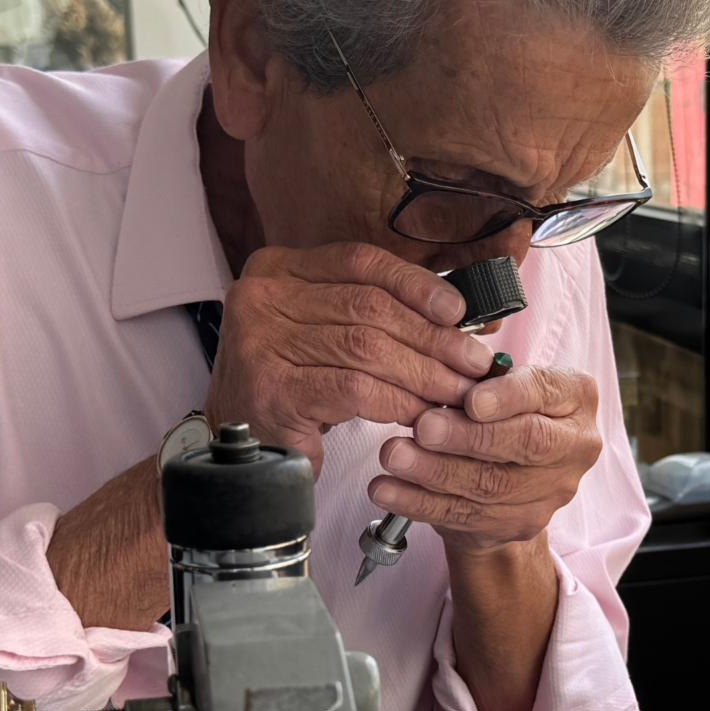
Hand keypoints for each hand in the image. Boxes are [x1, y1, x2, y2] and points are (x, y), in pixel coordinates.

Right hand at [207, 243, 496, 469]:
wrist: (236, 448)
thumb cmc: (293, 385)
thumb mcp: (324, 331)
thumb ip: (373, 312)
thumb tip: (456, 315)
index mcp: (278, 268)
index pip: (360, 261)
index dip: (416, 284)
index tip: (458, 311)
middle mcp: (261, 297)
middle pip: (368, 307)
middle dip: (431, 337)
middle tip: (473, 363)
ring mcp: (260, 342)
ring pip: (366, 348)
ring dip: (423, 373)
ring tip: (457, 391)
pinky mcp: (270, 389)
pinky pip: (354, 389)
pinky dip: (397, 401)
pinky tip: (420, 413)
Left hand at [370, 365, 601, 552]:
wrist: (509, 480)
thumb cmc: (503, 413)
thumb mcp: (500, 383)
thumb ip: (480, 378)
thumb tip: (436, 375)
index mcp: (576, 397)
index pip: (545, 392)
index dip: (509, 397)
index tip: (471, 400)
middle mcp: (575, 446)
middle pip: (525, 442)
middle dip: (469, 436)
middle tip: (423, 427)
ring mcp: (552, 491)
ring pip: (491, 484)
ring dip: (435, 470)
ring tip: (394, 456)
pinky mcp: (520, 524)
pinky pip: (465, 514)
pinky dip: (420, 502)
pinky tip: (389, 490)